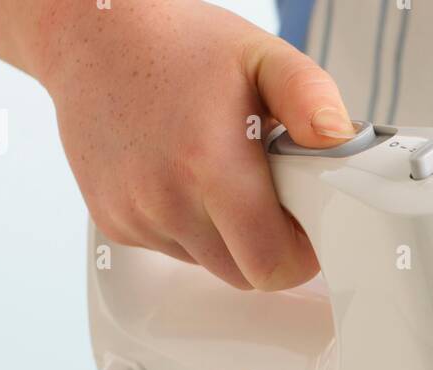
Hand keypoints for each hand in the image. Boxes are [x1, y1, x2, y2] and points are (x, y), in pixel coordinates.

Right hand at [31, 0, 353, 289]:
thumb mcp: (262, 57)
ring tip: (217, 175)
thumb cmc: (180, 44)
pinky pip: (171, 249)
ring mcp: (136, 215)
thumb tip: (340, 141)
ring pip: (207, 264)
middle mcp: (166, 199)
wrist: (93, 31)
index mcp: (210, 166)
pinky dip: (186, 228)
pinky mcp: (114, 222)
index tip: (302, 225)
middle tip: (266, 196)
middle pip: (243, 274)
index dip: (298, 255)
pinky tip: (179, 177)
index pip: (272, 266)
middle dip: (265, 248)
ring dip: (225, 238)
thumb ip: (311, 99)